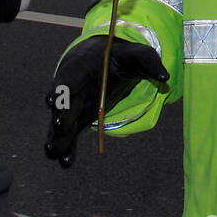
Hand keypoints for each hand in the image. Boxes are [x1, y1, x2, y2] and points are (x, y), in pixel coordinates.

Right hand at [44, 35, 168, 167]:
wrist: (100, 60)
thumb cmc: (117, 55)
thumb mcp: (135, 54)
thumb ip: (149, 61)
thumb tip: (165, 76)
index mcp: (81, 68)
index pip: (69, 78)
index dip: (61, 89)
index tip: (53, 100)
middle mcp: (73, 88)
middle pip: (63, 103)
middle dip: (60, 115)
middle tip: (59, 126)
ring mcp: (73, 105)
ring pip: (61, 122)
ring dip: (56, 136)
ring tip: (51, 152)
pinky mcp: (78, 118)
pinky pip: (70, 134)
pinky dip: (67, 147)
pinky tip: (65, 162)